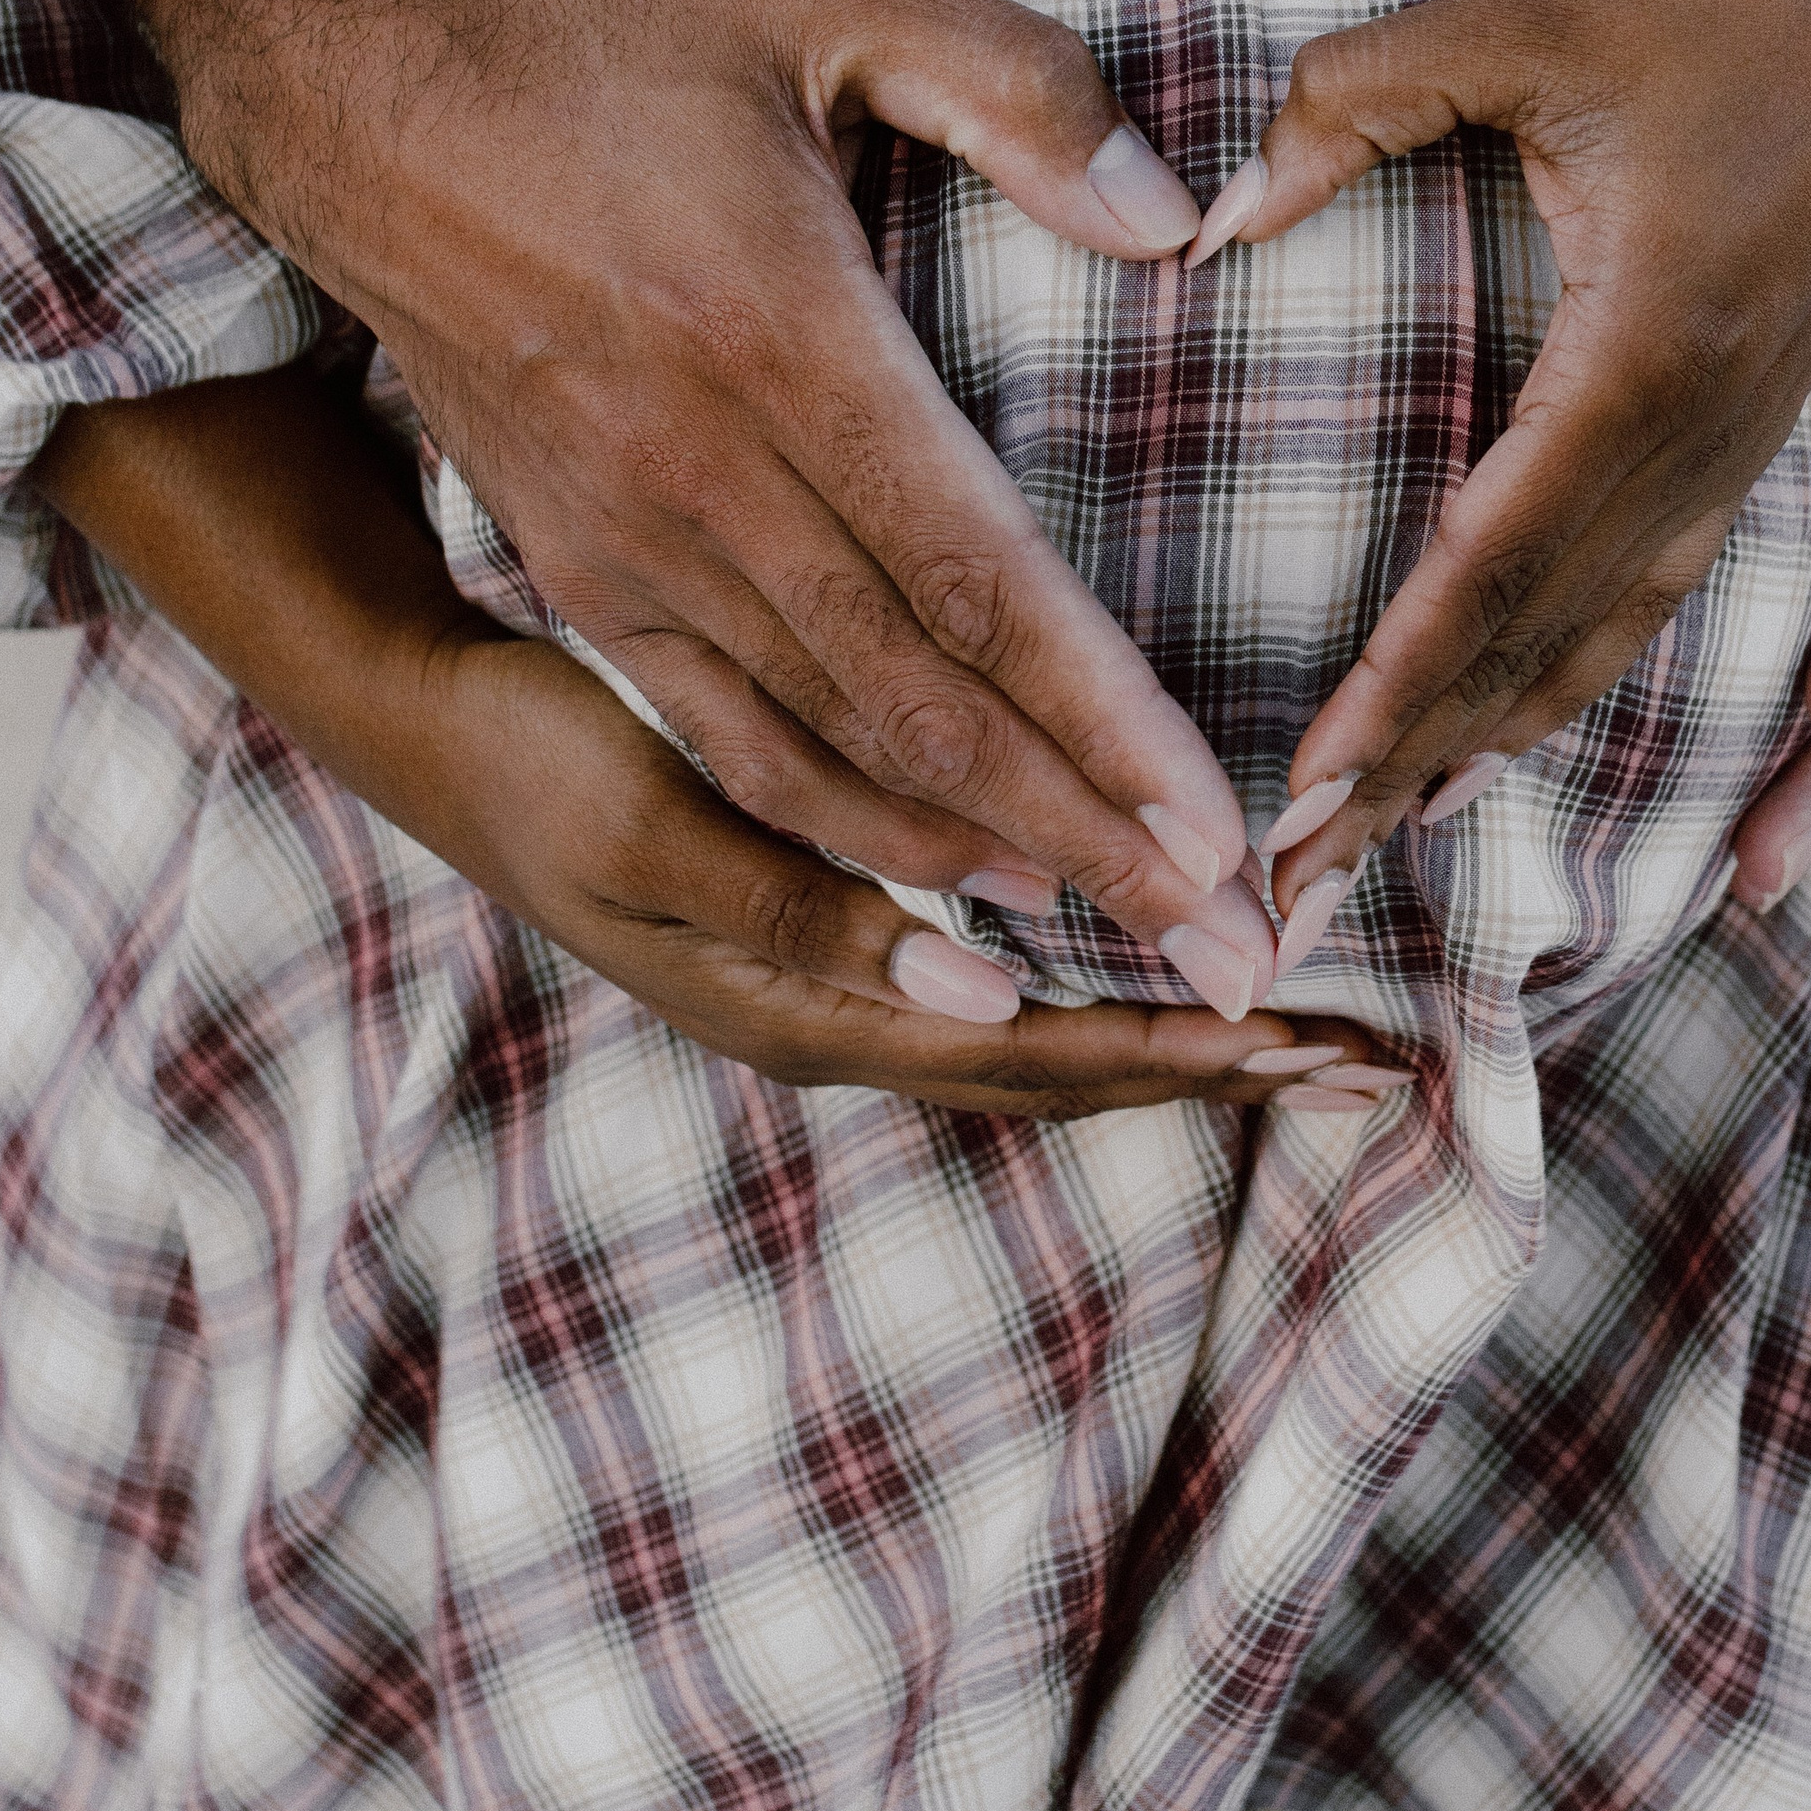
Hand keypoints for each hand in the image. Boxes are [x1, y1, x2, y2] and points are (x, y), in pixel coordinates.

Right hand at [187, 0, 1281, 965]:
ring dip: (981, 856)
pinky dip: (841, 823)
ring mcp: (624, 541)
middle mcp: (696, 477)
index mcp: (774, 337)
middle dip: (1083, 834)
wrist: (350, 77)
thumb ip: (1015, 85)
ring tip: (1128, 937)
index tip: (1212, 822)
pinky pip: (722, 735)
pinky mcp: (576, 570)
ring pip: (826, 747)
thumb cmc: (604, 23)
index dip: (1101, 716)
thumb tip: (1174, 218)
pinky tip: (950, 873)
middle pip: (919, 702)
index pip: (972, 576)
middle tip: (1222, 942)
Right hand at [410, 622, 1389, 1113]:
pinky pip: (1006, 1000)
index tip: (1312, 1040)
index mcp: (815, 1008)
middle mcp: (845, 1024)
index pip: (1041, 1057)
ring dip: (1176, 1045)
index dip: (1179, 1050)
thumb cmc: (543, 767)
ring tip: (1307, 1041)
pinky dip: (1105, 999)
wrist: (442, 734)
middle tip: (1368, 1066)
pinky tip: (1162, 977)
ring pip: (1044, 1046)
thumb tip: (975, 994)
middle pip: (1067, 1077)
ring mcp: (842, 994)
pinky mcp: (841, 943)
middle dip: (1216, 1069)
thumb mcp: (653, 837)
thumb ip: (803, 920)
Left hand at [1213, 0, 1810, 938]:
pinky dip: (1580, 666)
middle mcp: (1703, 427)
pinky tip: (1518, 709)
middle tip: (1305, 877)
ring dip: (1498, 732)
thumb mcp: (1531, 19)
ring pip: (1612, 628)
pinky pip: (1660, 580)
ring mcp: (1743, 433)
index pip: (1489, 558)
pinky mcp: (1757, 417)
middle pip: (1542, 636)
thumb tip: (1214, 217)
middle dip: (1416, 760)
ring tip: (1395, 825)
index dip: (1391, 686)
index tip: (1306, 796)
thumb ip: (1362, 96)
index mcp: (1647, 351)